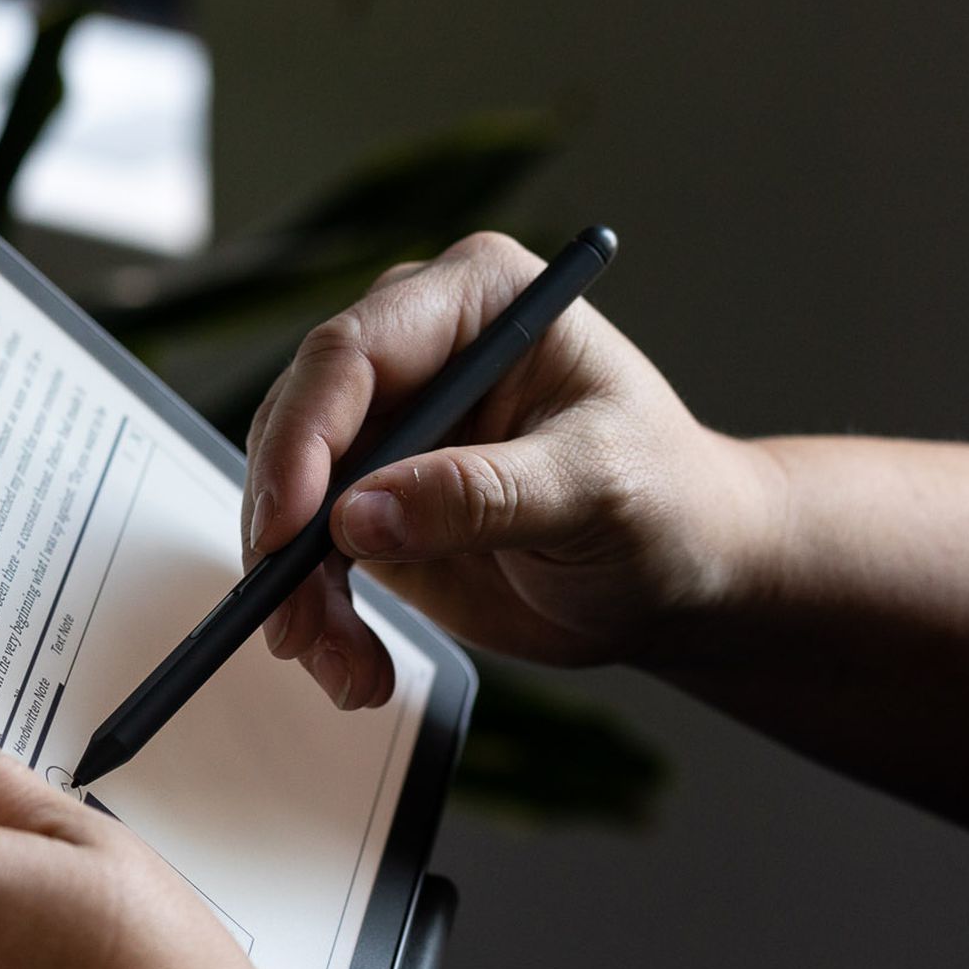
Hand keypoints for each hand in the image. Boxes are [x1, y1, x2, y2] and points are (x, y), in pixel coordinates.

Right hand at [242, 231, 777, 703]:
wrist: (683, 574)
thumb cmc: (667, 504)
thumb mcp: (593, 490)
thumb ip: (481, 495)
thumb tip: (359, 515)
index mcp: (476, 301)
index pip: (351, 353)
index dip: (303, 438)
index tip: (290, 526)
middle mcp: (416, 354)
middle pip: (297, 426)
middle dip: (285, 532)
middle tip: (295, 620)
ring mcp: (387, 431)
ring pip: (287, 501)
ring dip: (296, 592)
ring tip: (344, 665)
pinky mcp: (370, 503)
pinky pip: (307, 559)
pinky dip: (318, 618)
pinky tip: (359, 666)